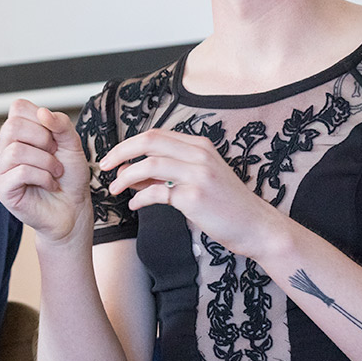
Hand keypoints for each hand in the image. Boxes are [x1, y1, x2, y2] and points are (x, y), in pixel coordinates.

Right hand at [0, 99, 90, 245]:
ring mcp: (0, 168)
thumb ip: (60, 124)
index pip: (18, 107)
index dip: (41, 118)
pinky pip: (19, 172)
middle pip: (13, 126)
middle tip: (56, 155)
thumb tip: (42, 113)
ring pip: (16, 151)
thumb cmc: (70, 176)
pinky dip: (42, 177)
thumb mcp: (72, 143)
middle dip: (42, 139)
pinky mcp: (1, 188)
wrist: (73, 207)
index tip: (54, 137)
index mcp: (18, 132)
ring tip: (55, 172)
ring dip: (45, 162)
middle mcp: (4, 147)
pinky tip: (50, 184)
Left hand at [99, 128, 285, 257]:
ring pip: (149, 164)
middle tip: (104, 166)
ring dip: (125, 177)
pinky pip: (157, 192)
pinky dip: (139, 198)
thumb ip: (169, 172)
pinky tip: (133, 204)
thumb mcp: (201, 178)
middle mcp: (199, 155)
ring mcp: (198, 175)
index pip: (156, 134)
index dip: (129, 144)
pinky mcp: (195, 198)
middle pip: (149, 141)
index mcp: (200, 145)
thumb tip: (130, 173)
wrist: (256, 226)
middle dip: (121, 152)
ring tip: (114, 188)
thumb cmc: (227, 204)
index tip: (113, 157)